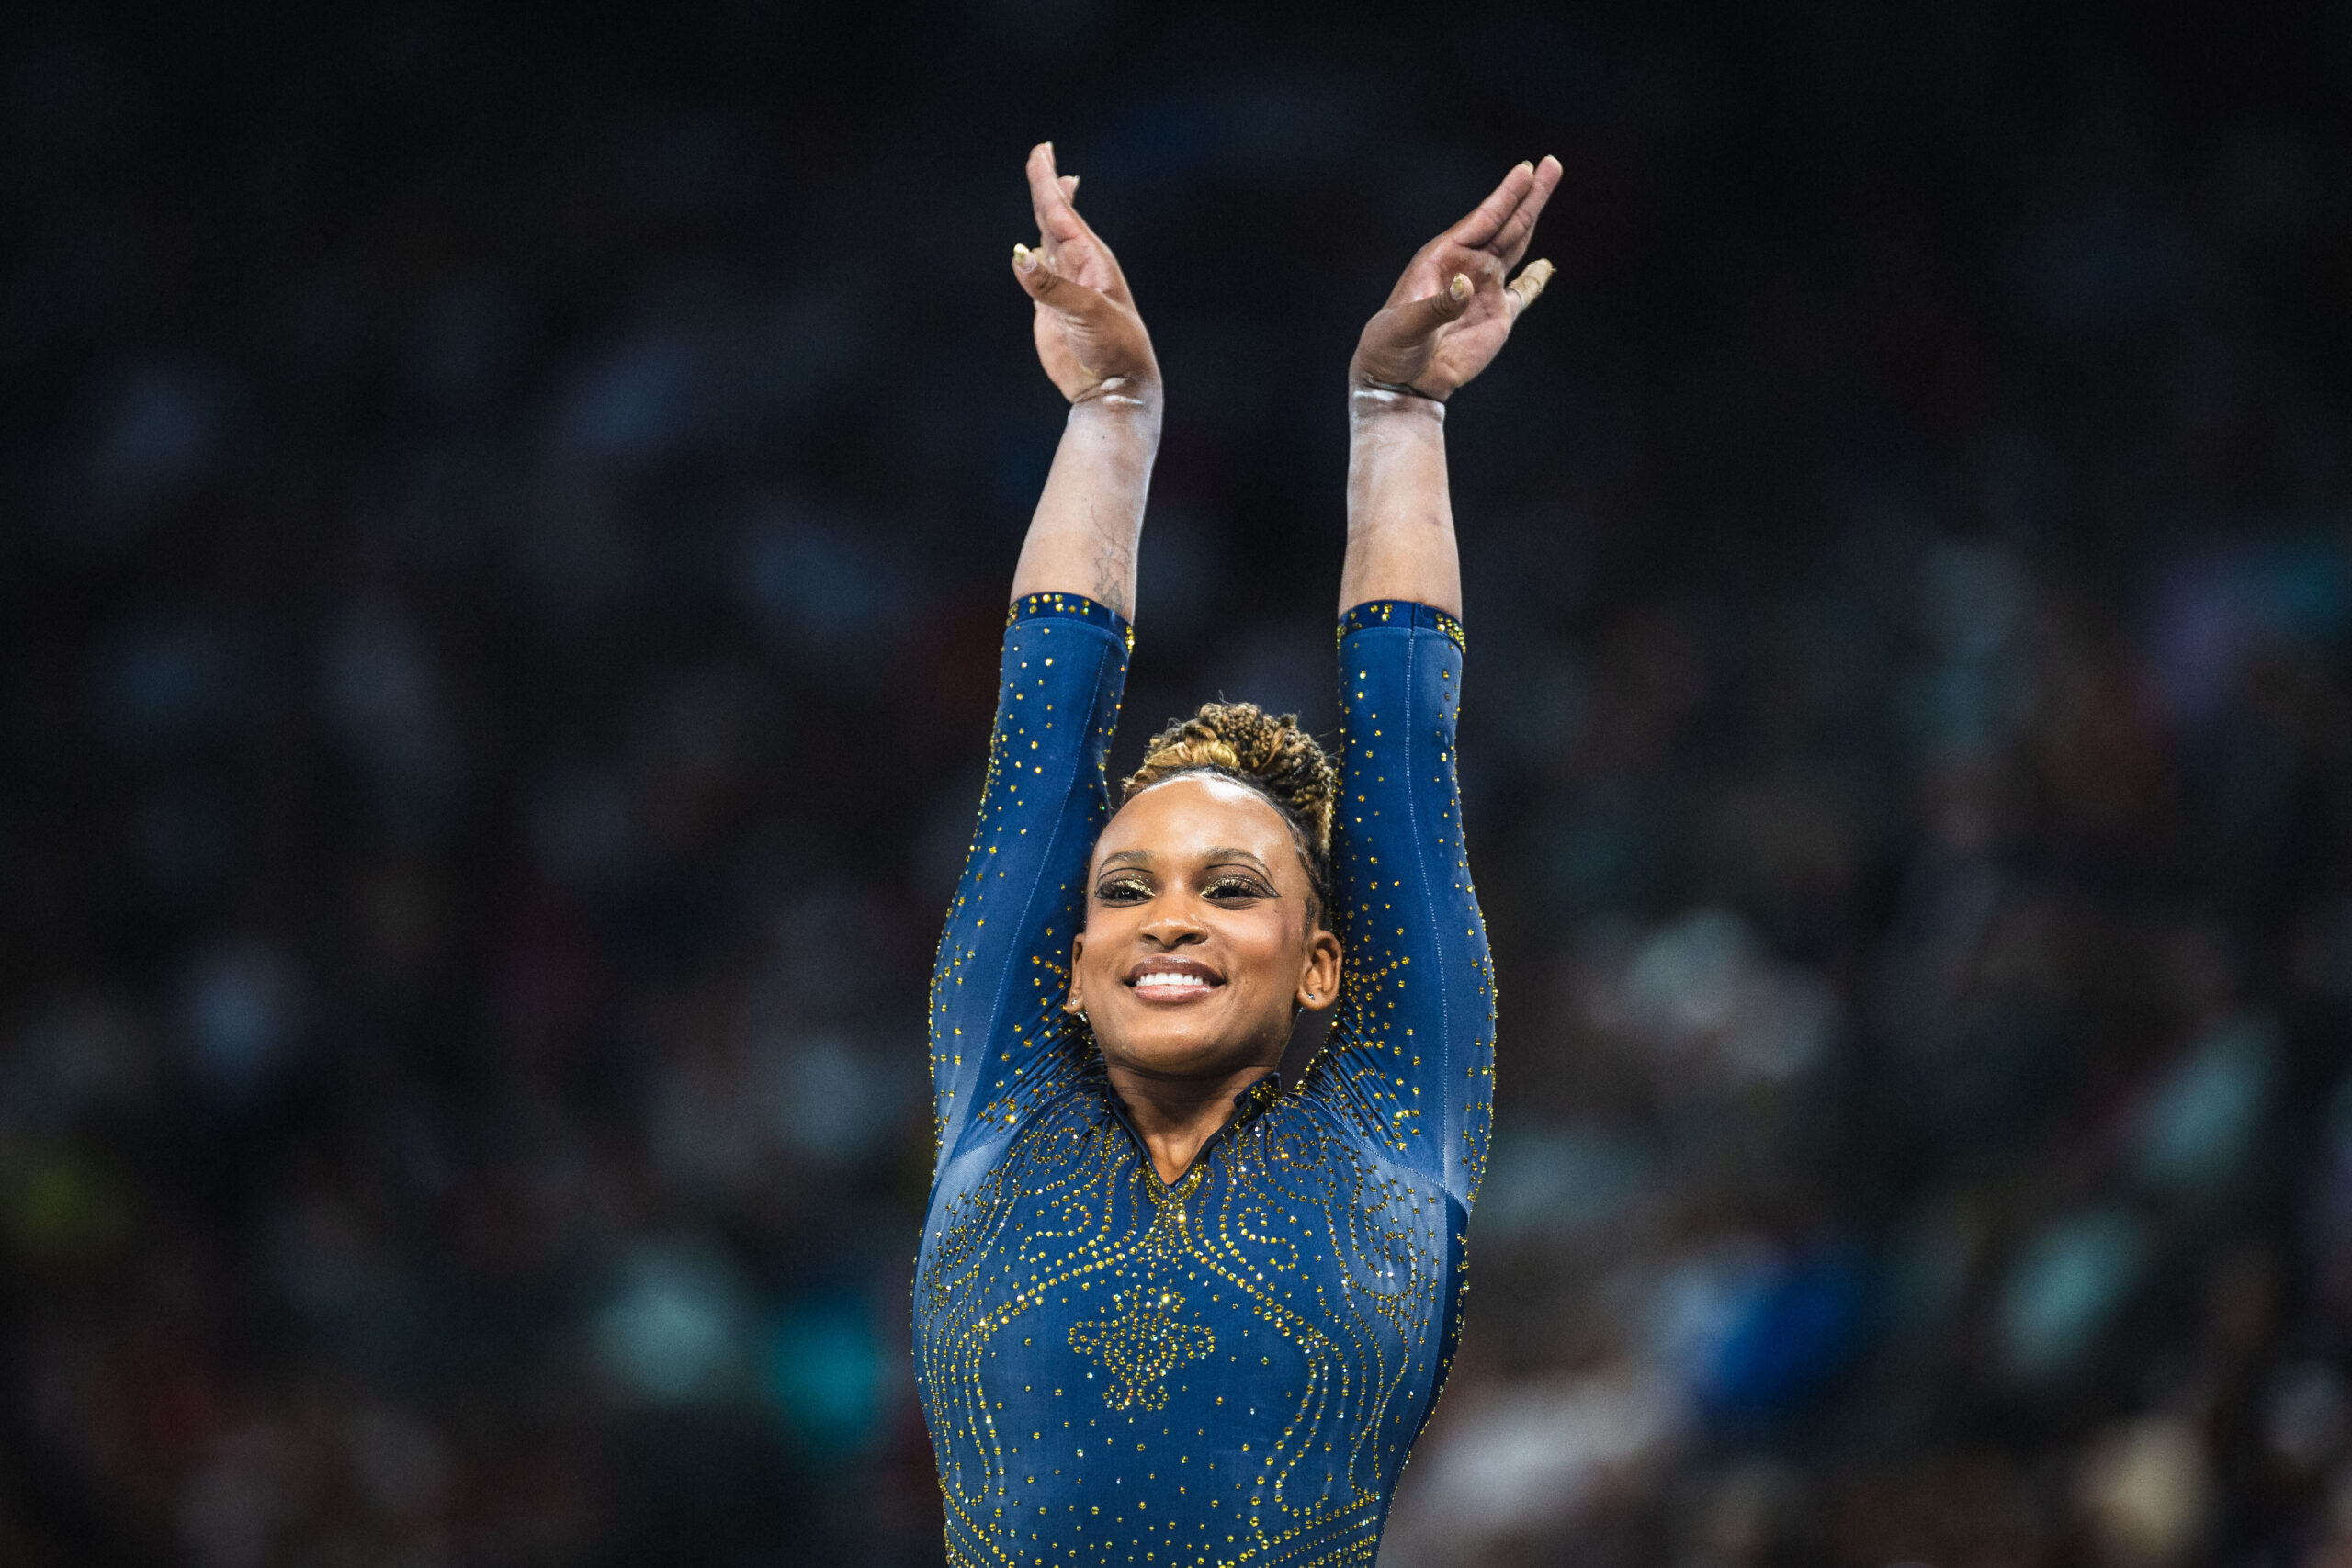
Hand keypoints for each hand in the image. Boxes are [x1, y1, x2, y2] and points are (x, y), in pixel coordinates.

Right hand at [1012, 142, 1159, 404]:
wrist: (1115, 388)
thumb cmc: (1113, 348)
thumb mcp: (1085, 314)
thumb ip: (1050, 286)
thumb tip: (1018, 253)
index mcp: (1092, 260)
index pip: (1063, 213)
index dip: (1048, 183)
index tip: (1041, 152)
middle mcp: (1079, 267)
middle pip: (1057, 217)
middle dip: (1048, 186)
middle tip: (1042, 152)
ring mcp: (1065, 287)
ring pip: (1050, 240)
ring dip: (1046, 213)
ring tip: (1048, 187)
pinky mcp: (1052, 309)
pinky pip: (1040, 272)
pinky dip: (1033, 253)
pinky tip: (1033, 247)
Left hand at [1349, 156, 1561, 401]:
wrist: (1399, 382)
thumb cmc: (1390, 348)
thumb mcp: (1406, 327)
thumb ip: (1437, 307)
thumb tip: (1467, 285)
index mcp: (1441, 259)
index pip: (1481, 221)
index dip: (1505, 197)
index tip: (1526, 170)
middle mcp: (1466, 266)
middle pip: (1504, 225)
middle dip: (1528, 196)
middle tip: (1551, 164)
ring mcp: (1483, 289)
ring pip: (1515, 247)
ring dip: (1532, 219)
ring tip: (1548, 186)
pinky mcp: (1496, 315)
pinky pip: (1522, 293)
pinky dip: (1535, 279)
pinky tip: (1545, 265)